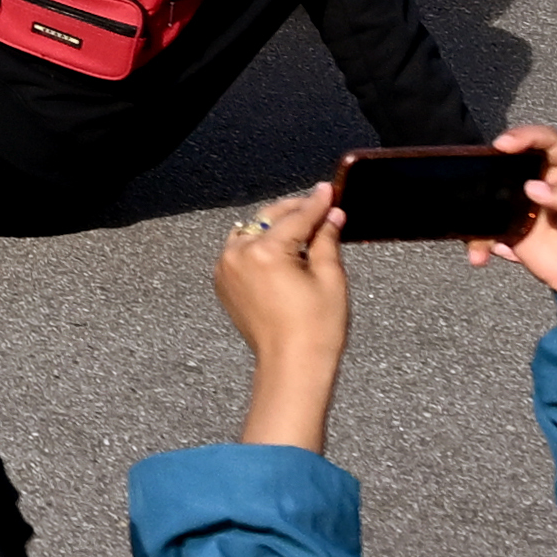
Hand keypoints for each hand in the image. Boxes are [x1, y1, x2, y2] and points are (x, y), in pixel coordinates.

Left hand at [209, 183, 352, 444]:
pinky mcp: (223, 283)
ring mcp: (226, 269)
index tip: (329, 189)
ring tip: (302, 226)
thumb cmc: (317, 328)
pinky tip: (281, 248)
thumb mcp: (331, 280)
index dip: (317, 203)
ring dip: (274, 225)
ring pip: (252, 231)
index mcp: (266, 252)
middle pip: (269, 218)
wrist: (291, 367)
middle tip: (319, 204)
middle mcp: (239, 255)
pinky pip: (240, 250)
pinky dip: (258, 244)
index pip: (297, 218)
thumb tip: (332, 215)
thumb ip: (327, 240)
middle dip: (295, 210)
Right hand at [477, 131, 556, 323]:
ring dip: (477, 211)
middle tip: (472, 177)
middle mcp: (546, 187)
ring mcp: (528, 212)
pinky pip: (489, 233)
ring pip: (493, 198)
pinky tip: (483, 256)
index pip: (548, 143)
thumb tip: (534, 187)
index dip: (527, 136)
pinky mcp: (517, 238)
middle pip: (512, 164)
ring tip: (477, 236)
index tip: (505, 145)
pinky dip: (479, 242)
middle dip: (489, 166)